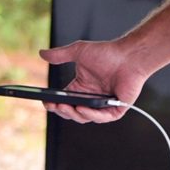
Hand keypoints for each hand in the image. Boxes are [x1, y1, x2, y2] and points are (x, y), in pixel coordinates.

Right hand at [37, 38, 153, 123]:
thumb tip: (41, 53)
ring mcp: (103, 105)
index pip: (64, 100)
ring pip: (85, 117)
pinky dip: (91, 115)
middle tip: (54, 105)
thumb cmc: (107, 53)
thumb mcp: (78, 52)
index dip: (54, 103)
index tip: (45, 101)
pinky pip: (101, 117)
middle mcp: (91, 98)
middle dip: (62, 110)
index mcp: (81, 88)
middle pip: (72, 111)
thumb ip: (60, 54)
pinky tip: (83, 109)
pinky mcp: (115, 109)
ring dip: (74, 114)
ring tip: (66, 106)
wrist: (128, 56)